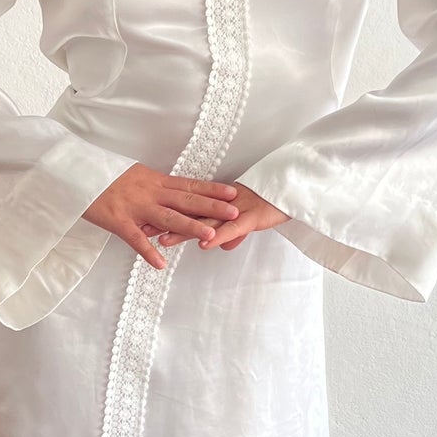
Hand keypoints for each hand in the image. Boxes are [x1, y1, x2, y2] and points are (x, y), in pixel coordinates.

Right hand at [84, 164, 243, 272]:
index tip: (233, 193)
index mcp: (154, 180)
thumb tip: (170, 193)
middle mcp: (149, 192)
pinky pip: (135, 238)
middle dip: (212, 207)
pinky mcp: (117, 220)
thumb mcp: (133, 175)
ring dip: (190, 227)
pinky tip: (161, 264)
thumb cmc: (103, 175)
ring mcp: (134, 206)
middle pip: (185, 200)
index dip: (212, 189)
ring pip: (167, 218)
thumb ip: (153, 186)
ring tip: (210, 236)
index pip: (189, 185)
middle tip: (235, 212)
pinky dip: (148, 251)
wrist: (75, 171)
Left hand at [153, 182, 288, 253]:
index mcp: (219, 203)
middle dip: (165, 221)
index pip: (187, 208)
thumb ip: (233, 233)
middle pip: (189, 214)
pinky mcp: (251, 217)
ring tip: (163, 241)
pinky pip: (232, 229)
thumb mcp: (248, 223)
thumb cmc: (271, 204)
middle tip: (142, 228)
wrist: (293, 191)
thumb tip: (221, 246)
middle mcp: (223, 205)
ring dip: (183, 231)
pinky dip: (217, 237)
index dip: (166, 213)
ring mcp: (236, 210)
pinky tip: (203, 244)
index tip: (144, 218)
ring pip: (205, 222)